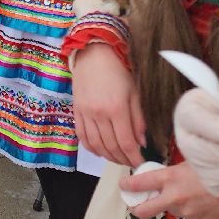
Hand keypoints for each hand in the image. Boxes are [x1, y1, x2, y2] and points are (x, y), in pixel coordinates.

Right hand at [71, 42, 146, 167]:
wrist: (92, 55)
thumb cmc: (117, 71)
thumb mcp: (134, 93)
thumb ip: (138, 120)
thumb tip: (142, 142)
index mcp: (116, 109)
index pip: (126, 142)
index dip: (134, 157)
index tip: (140, 163)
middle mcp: (99, 114)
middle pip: (111, 147)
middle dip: (123, 159)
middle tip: (131, 163)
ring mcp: (85, 114)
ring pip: (96, 145)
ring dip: (107, 157)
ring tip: (117, 159)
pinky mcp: (76, 112)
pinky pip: (82, 137)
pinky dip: (91, 148)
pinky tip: (100, 151)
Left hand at [124, 162, 218, 218]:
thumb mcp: (192, 161)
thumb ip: (175, 171)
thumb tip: (161, 175)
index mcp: (171, 178)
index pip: (140, 183)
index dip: (128, 185)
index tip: (124, 186)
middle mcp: (175, 198)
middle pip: (144, 211)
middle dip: (138, 209)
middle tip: (137, 205)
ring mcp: (187, 213)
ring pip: (172, 211)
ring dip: (175, 205)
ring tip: (192, 193)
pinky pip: (190, 217)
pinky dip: (193, 211)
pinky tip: (205, 201)